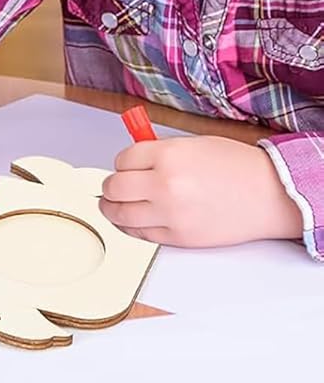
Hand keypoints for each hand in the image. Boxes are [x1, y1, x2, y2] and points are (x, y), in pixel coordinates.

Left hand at [100, 135, 302, 245]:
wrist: (270, 194)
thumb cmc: (236, 167)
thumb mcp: (191, 145)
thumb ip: (158, 152)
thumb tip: (130, 163)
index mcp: (167, 156)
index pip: (122, 160)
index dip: (121, 164)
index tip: (124, 167)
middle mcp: (165, 185)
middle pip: (114, 188)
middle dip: (110, 186)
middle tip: (111, 187)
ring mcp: (171, 214)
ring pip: (120, 214)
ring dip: (111, 209)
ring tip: (112, 205)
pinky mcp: (179, 237)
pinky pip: (140, 234)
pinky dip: (130, 227)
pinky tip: (130, 220)